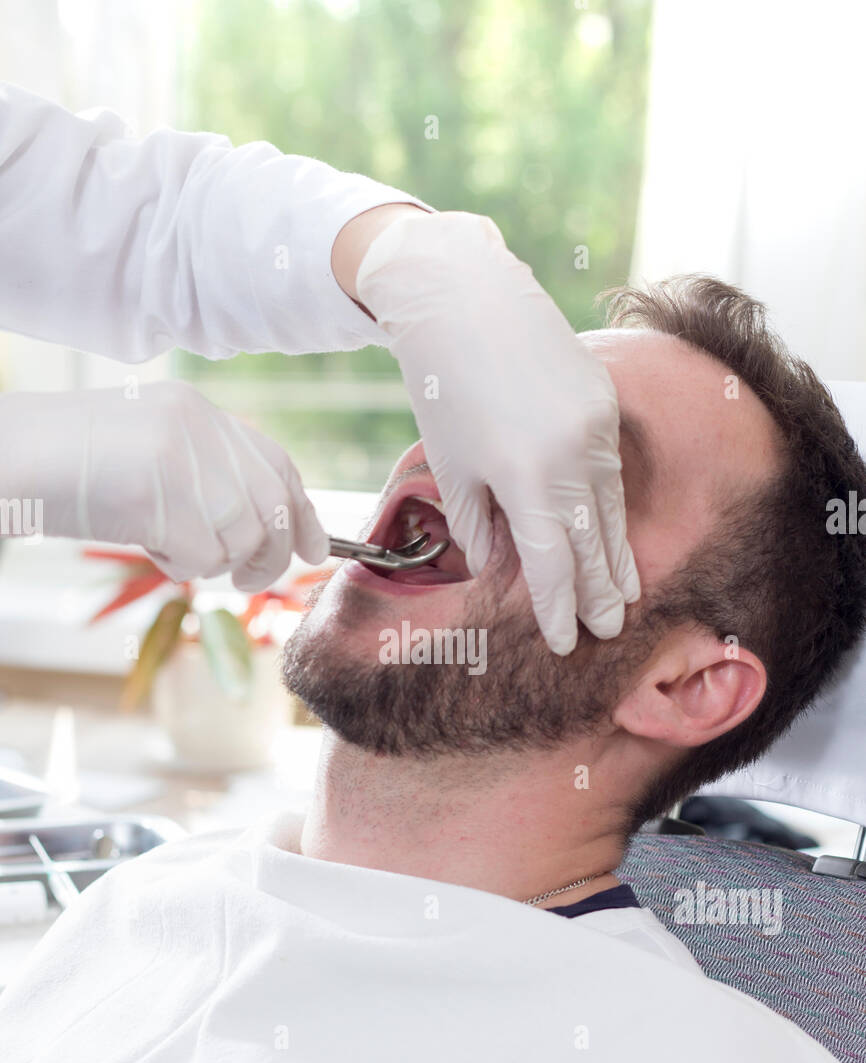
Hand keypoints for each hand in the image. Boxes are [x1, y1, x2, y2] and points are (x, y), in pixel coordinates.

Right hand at [0, 381, 327, 588]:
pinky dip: (176, 564)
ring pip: (237, 537)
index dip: (304, 513)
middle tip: (246, 579)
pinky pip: (199, 555)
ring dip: (208, 561)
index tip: (315, 550)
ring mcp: (178, 454)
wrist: (3, 456)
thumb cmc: (66, 467)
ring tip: (165, 545)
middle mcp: (197, 425)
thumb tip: (264, 530)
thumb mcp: (147, 453)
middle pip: (270, 507)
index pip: (277, 463)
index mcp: (196, 410)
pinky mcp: (158, 490)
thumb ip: (205, 475)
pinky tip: (144, 544)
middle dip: (268, 555)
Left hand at [354, 211, 640, 653]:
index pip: (553, 563)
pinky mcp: (605, 403)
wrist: (467, 299)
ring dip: (616, 556)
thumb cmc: (445, 385)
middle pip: (593, 543)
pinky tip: (612, 533)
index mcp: (526, 476)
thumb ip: (478, 524)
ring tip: (624, 593)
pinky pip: (612, 471)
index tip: (567, 640)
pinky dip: (611, 508)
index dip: (561, 607)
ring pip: (611, 509)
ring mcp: (596, 426)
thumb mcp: (451, 465)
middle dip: (602, 592)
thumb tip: (500, 567)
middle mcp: (572, 455)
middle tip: (610, 629)